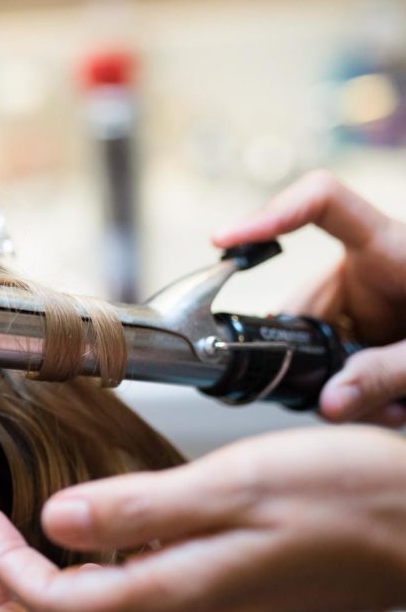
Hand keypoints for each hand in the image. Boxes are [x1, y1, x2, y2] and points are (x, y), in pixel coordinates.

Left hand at [0, 426, 405, 611]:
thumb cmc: (343, 501)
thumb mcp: (231, 487)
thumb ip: (139, 507)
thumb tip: (57, 518)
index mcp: (175, 596)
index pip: (58, 605)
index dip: (4, 567)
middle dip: (1, 603)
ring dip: (34, 600)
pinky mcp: (217, 600)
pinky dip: (83, 592)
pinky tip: (80, 554)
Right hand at [211, 171, 405, 425]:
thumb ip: (389, 375)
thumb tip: (323, 406)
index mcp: (391, 248)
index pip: (321, 202)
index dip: (269, 214)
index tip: (223, 244)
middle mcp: (369, 267)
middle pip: (302, 301)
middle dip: (314, 359)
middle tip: (347, 403)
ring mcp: (366, 299)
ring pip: (316, 341)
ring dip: (342, 383)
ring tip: (396, 409)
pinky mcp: (368, 328)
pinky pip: (335, 358)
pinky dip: (354, 389)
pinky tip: (393, 407)